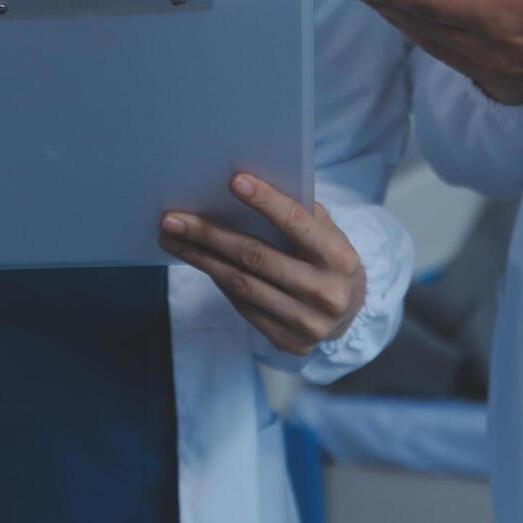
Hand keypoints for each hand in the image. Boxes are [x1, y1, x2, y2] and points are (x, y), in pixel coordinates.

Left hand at [159, 174, 365, 356]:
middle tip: (174, 219)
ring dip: (202, 259)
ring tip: (173, 239)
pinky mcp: (290, 342)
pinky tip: (200, 262)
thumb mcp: (328, 233)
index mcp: (340, 258)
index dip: (265, 201)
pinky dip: (219, 281)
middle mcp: (326, 293)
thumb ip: (300, 214)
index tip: (234, 181)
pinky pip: (243, 307)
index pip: (296, 223)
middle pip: (256, 257)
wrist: (349, 312)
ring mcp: (308, 322)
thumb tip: (247, 187)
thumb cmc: (328, 259)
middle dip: (210, 235)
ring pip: (242, 284)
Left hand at [345, 0, 522, 110]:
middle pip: (428, 31)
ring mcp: (508, 79)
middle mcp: (497, 57)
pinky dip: (445, 53)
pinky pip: (467, 70)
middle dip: (392, 11)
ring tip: (392, 15)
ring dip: (414, 32)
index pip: (430, 4)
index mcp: (505, 23)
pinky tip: (446, 47)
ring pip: (444, 53)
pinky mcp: (522, 90)